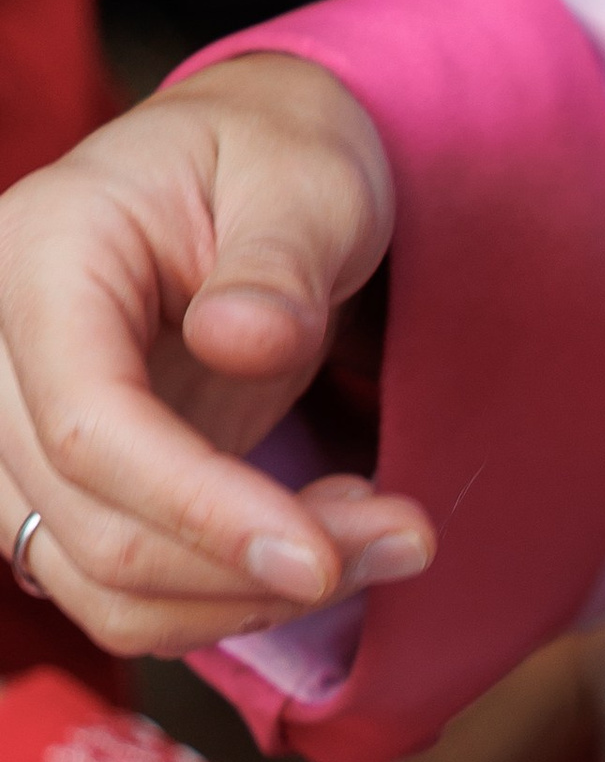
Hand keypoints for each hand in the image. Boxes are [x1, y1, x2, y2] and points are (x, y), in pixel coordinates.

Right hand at [0, 52, 435, 652]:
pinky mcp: (64, 491)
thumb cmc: (276, 160)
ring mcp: (17, 434)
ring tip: (380, 538)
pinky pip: (120, 592)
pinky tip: (321, 545)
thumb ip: (278, 260)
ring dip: (246, 601)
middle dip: (254, 568)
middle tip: (409, 538)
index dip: (201, 511)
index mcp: (37, 258)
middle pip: (91, 527)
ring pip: (98, 583)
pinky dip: (225, 601)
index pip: (87, 427)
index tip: (320, 558)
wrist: (248, 173)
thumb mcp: (305, 178)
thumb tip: (240, 340)